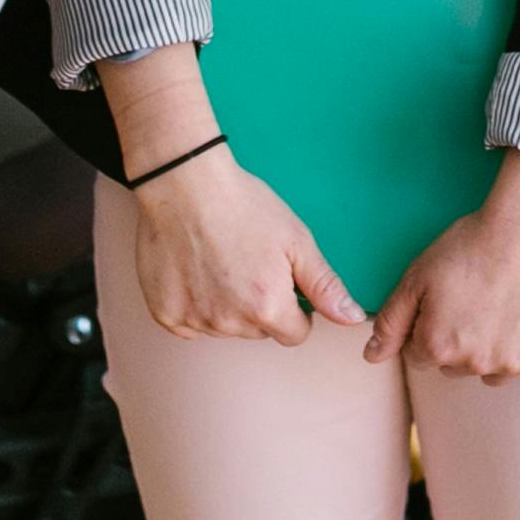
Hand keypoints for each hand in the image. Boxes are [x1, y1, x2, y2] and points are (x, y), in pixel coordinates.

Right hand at [126, 148, 362, 342]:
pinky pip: (188, 324)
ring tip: (219, 260)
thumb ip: (325, 286)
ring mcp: (194, 320)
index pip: (295, 334)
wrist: (184, 184)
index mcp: (268, 308)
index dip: (294, 308)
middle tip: (247, 262)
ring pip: (224, 327)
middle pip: (259, 330)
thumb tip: (354, 319)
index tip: (280, 280)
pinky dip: (193, 304)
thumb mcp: (296, 240)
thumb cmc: (243, 206)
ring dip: (226, 305)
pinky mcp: (165, 314)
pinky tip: (194, 270)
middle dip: (259, 305)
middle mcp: (231, 322)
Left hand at [366, 151, 519, 389]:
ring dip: (495, 353)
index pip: (420, 356)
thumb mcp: (417, 276)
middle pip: (457, 367)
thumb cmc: (471, 245)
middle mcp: (472, 364)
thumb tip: (371, 357)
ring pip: (495, 374)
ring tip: (505, 307)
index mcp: (436, 346)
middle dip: (461, 342)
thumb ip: (391, 321)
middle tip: (477, 300)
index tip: (449, 302)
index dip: (431, 326)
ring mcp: (512, 365)